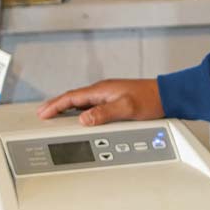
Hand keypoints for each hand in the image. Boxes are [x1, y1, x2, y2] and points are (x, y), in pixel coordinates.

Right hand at [36, 78, 163, 126]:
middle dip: (56, 106)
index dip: (55, 105)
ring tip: (55, 116)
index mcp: (102, 90)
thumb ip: (105, 113)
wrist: (167, 96)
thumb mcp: (127, 109)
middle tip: (42, 114)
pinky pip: (91, 105)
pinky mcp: (115, 100)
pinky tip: (80, 117)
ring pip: (81, 102)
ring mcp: (108, 95)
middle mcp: (103, 91)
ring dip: (67, 108)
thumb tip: (84, 119)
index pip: (72, 97)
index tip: (42, 113)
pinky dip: (80, 111)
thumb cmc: (151, 100)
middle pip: (73, 98)